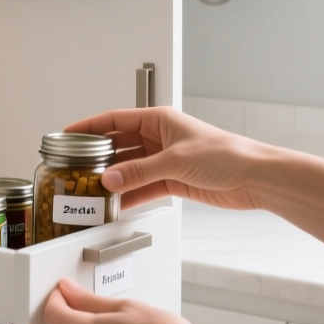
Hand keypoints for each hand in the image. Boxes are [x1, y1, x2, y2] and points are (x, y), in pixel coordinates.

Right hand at [63, 106, 279, 209]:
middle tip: (75, 168)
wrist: (255, 178)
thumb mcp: (175, 160)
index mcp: (159, 120)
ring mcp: (165, 160)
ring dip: (114, 179)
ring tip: (92, 189)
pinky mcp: (173, 181)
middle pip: (119, 146)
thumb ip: (139, 171)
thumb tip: (110, 180)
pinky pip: (143, 186)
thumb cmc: (227, 154)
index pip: (115, 120)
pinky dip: (130, 195)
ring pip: (130, 169)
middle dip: (98, 157)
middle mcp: (160, 138)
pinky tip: (116, 203)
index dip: (89, 127)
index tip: (68, 135)